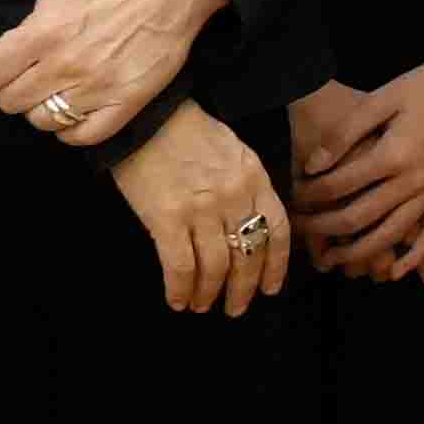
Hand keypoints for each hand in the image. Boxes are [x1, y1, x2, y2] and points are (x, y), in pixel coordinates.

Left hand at [0, 0, 221, 144]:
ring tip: (52, 89)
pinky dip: (71, 129)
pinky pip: (81, 137)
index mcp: (42, 33)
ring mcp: (95, 89)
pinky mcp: (124, 104)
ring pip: (41, 121)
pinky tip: (73, 109)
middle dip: (11, 88)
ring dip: (40, 108)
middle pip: (9, 102)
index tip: (0, 64)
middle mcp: (65, 65)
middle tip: (27, 74)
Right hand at [110, 104, 289, 313]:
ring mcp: (202, 209)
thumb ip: (246, 185)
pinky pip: (180, 266)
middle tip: (235, 308)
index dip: (276, 265)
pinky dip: (180, 289)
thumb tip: (246, 224)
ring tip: (201, 305)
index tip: (270, 287)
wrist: (145, 114)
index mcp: (255, 177)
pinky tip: (176, 300)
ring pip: (216, 267)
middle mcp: (234, 197)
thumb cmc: (186, 130)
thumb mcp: (233, 151)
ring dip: (209, 293)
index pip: (277, 230)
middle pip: (248, 255)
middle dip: (243, 289)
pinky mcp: (167, 218)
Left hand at [295, 49, 423, 285]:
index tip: (296, 197)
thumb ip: (345, 134)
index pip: (338, 185)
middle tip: (303, 230)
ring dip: (359, 252)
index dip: (311, 195)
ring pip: (391, 234)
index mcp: (391, 155)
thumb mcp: (382, 98)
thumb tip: (313, 166)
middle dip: (324, 228)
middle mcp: (412, 181)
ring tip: (334, 260)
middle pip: (358, 217)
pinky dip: (414, 257)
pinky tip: (394, 272)